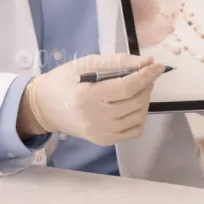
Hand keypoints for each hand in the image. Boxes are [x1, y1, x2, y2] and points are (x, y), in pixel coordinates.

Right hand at [18, 53, 165, 145]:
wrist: (44, 106)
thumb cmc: (65, 80)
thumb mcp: (88, 63)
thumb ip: (119, 62)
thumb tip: (148, 63)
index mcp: (87, 96)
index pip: (126, 87)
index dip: (146, 75)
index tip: (159, 66)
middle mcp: (94, 118)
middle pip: (135, 102)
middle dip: (147, 85)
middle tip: (145, 75)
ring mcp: (99, 132)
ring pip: (137, 116)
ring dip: (144, 100)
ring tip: (137, 89)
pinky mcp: (103, 140)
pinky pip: (134, 131)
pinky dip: (139, 117)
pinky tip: (132, 106)